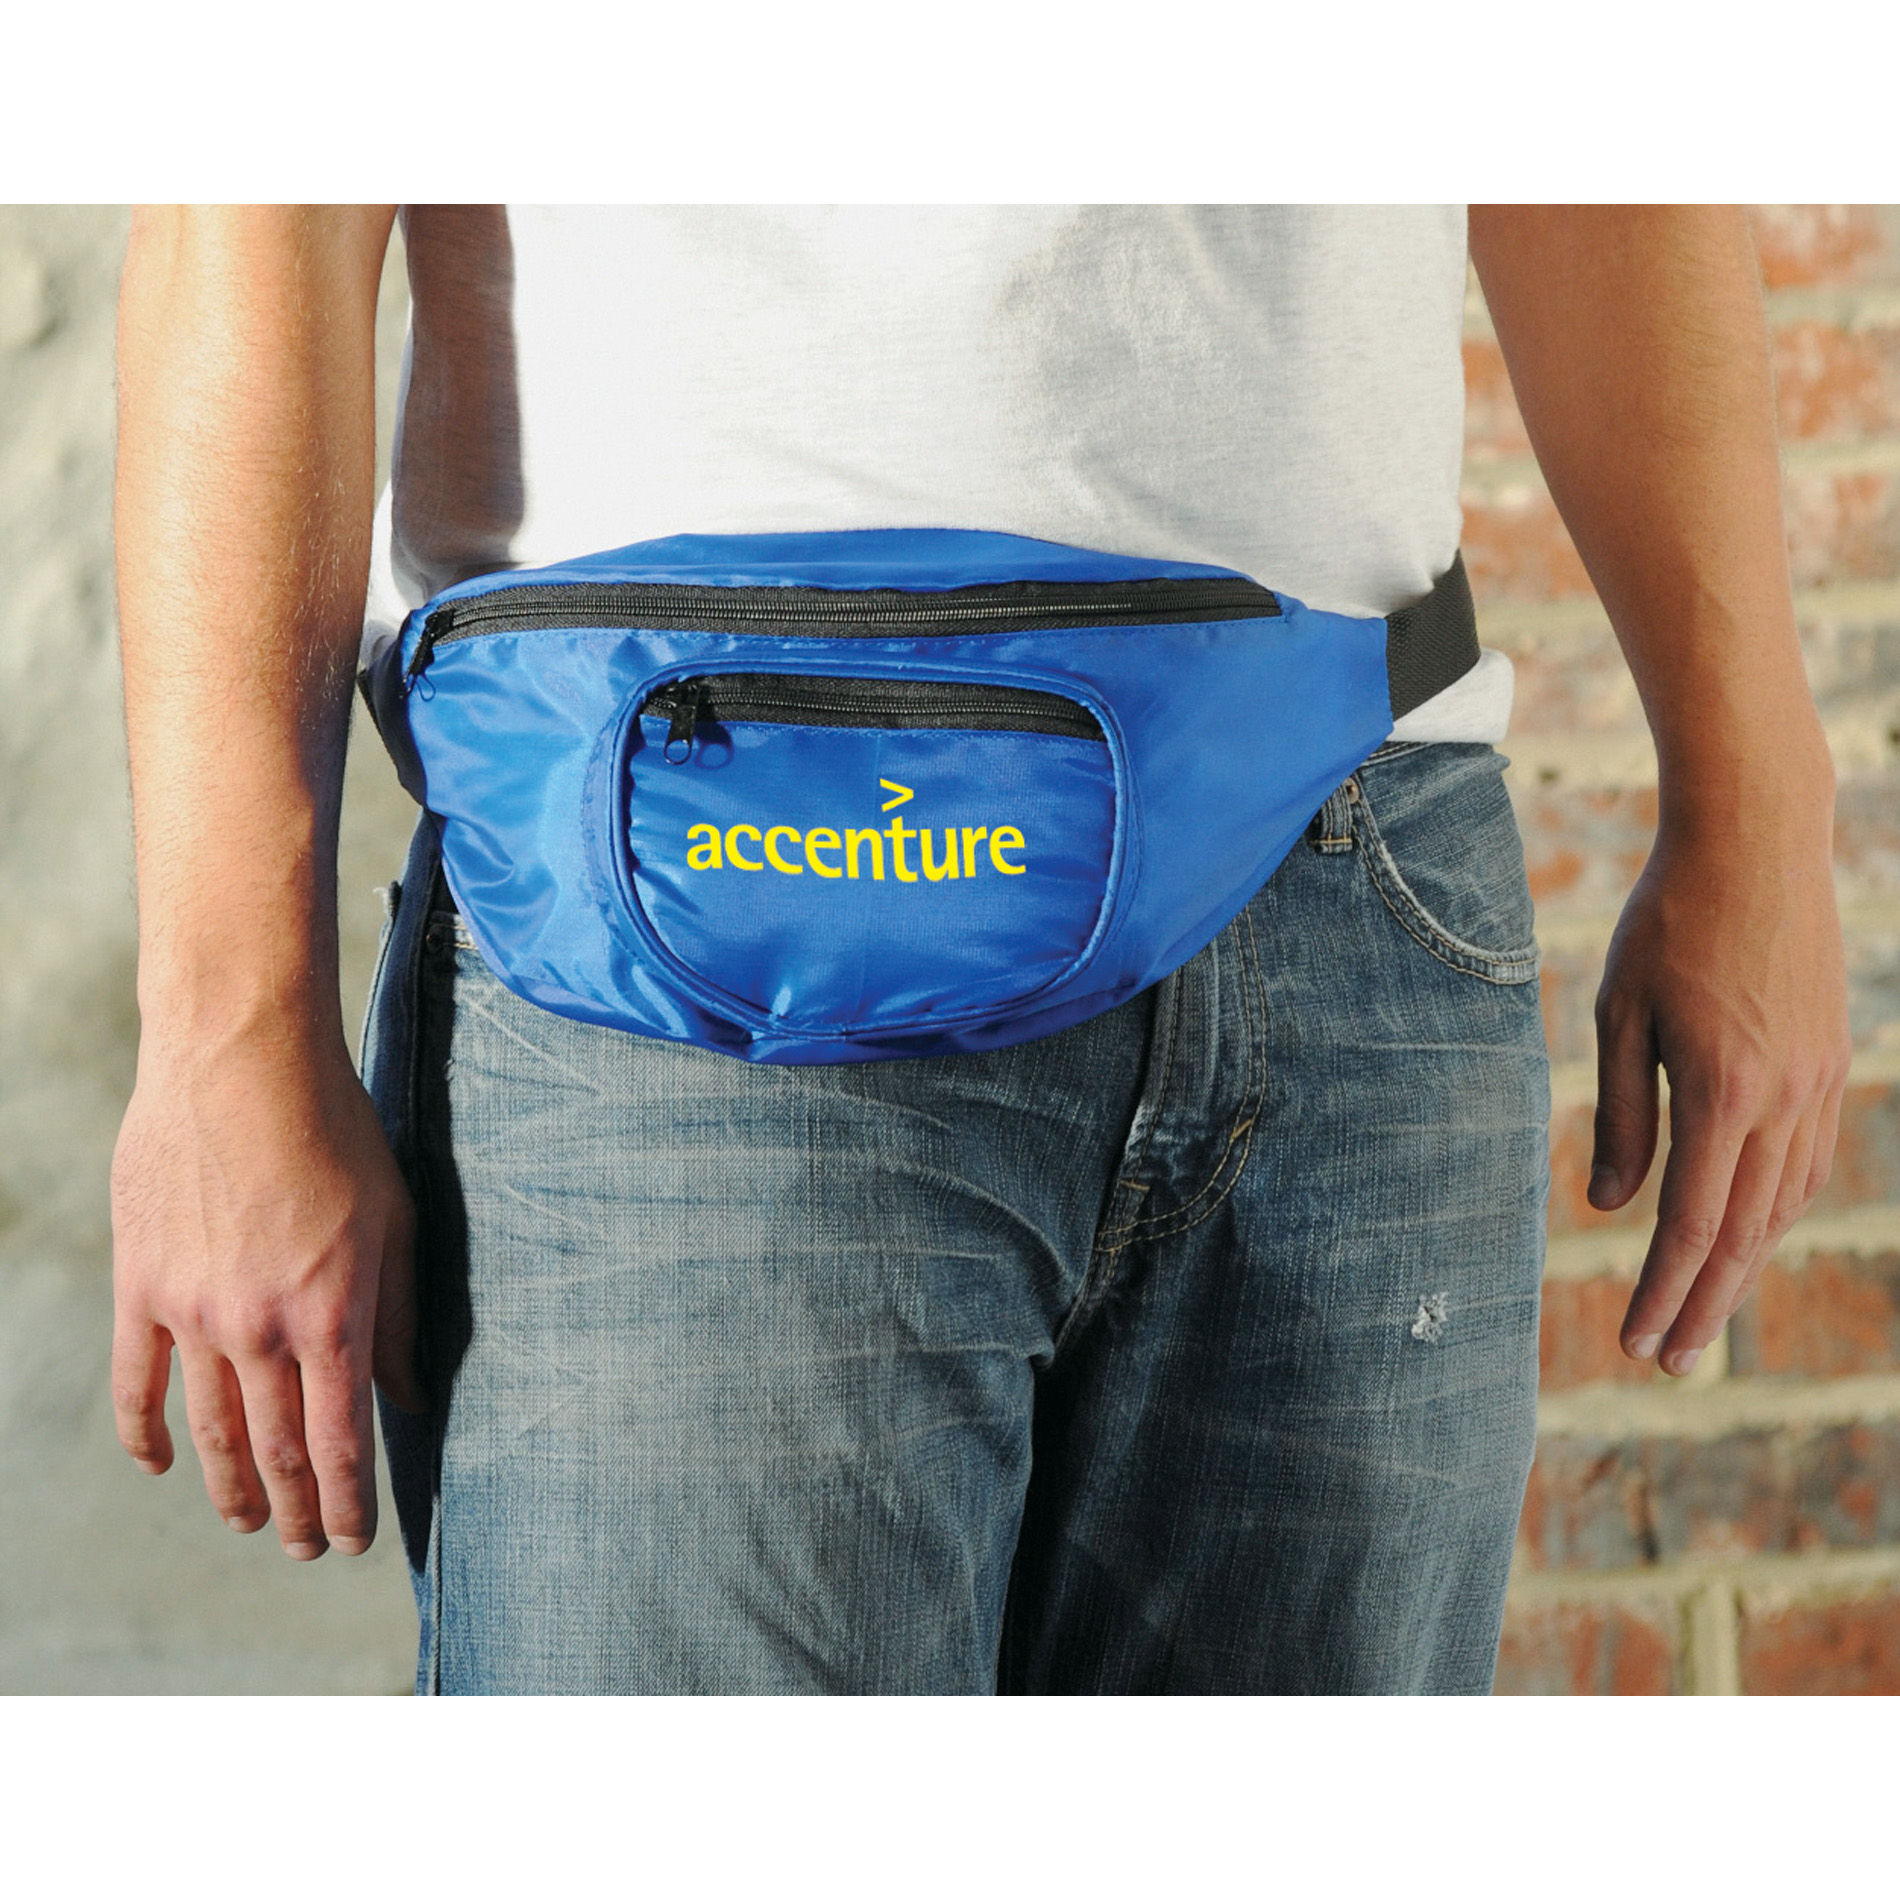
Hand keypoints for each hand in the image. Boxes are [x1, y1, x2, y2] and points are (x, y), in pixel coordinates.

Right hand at [109, 1028, 421, 1557]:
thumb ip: (396, 1315)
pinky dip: (144, 1434)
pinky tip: (158, 1467)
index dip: (347, 1505)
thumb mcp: (394, 1221)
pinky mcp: (140, 1287)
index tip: (354, 1542)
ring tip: (248, 1523)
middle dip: (295, 1511)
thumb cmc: (338, 1131)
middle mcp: (259, 1331)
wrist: (242, 1062)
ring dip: (229, 1488)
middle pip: (275, 1451)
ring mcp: (192, 1314)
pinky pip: (136, 1381)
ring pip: (208, 1431)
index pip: (341, 1444)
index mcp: (333, 1318)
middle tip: (303, 1550)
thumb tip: (408, 1395)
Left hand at [1589, 781, 1849, 1374]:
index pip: (1692, 1222)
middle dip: (1704, 1305)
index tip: (1634, 1342)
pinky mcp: (1829, 1063)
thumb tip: (1610, 1205)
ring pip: (1781, 1202)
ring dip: (1741, 1265)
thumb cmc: (1669, 921)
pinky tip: (1743, 1229)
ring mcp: (1819, 1082)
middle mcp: (1785, 1099)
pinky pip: (1806, 1160)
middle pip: (1744, 1231)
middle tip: (1667, 1362)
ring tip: (1701, 1313)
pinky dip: (1771, 1208)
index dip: (1663, 1290)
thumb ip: (1623, 1115)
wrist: (1756, 842)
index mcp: (1725, 1091)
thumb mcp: (1620, 1015)